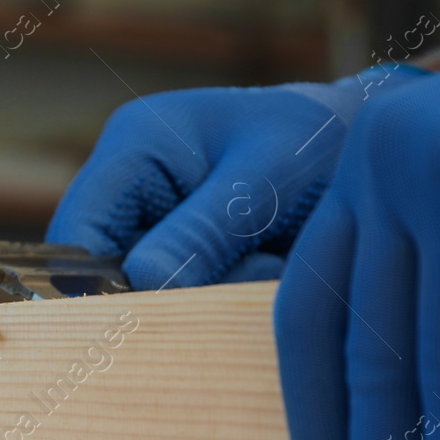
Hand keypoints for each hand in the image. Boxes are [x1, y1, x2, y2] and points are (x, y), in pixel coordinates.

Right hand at [47, 73, 424, 288]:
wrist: (363, 142)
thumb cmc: (320, 140)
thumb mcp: (269, 178)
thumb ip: (205, 229)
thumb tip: (143, 281)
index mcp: (136, 145)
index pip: (77, 234)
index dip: (103, 282)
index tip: (173, 300)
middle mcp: (134, 186)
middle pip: (111, 273)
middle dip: (176, 289)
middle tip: (250, 267)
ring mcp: (157, 222)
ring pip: (153, 293)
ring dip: (212, 295)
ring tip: (272, 261)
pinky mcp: (186, 252)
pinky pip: (187, 296)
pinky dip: (228, 295)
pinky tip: (270, 267)